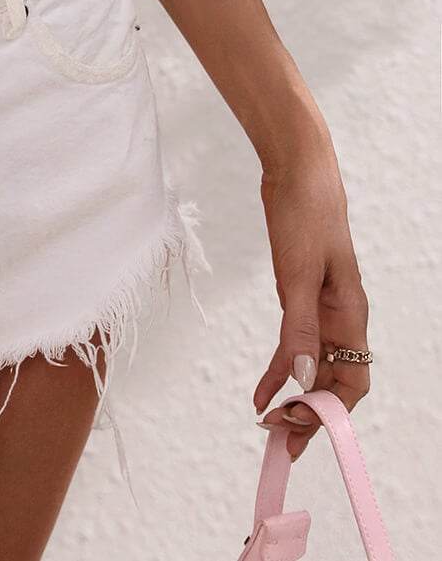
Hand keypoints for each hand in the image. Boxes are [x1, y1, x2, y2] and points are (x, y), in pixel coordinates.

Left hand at [253, 143, 370, 460]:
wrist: (297, 170)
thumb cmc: (306, 215)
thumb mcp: (297, 274)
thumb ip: (299, 328)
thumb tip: (298, 381)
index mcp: (350, 316)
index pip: (351, 383)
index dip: (327, 413)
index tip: (296, 430)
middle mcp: (341, 319)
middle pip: (331, 382)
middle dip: (308, 415)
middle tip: (276, 442)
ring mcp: (321, 308)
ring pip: (311, 367)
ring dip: (292, 397)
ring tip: (267, 424)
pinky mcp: (300, 294)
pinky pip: (293, 343)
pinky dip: (279, 367)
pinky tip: (262, 389)